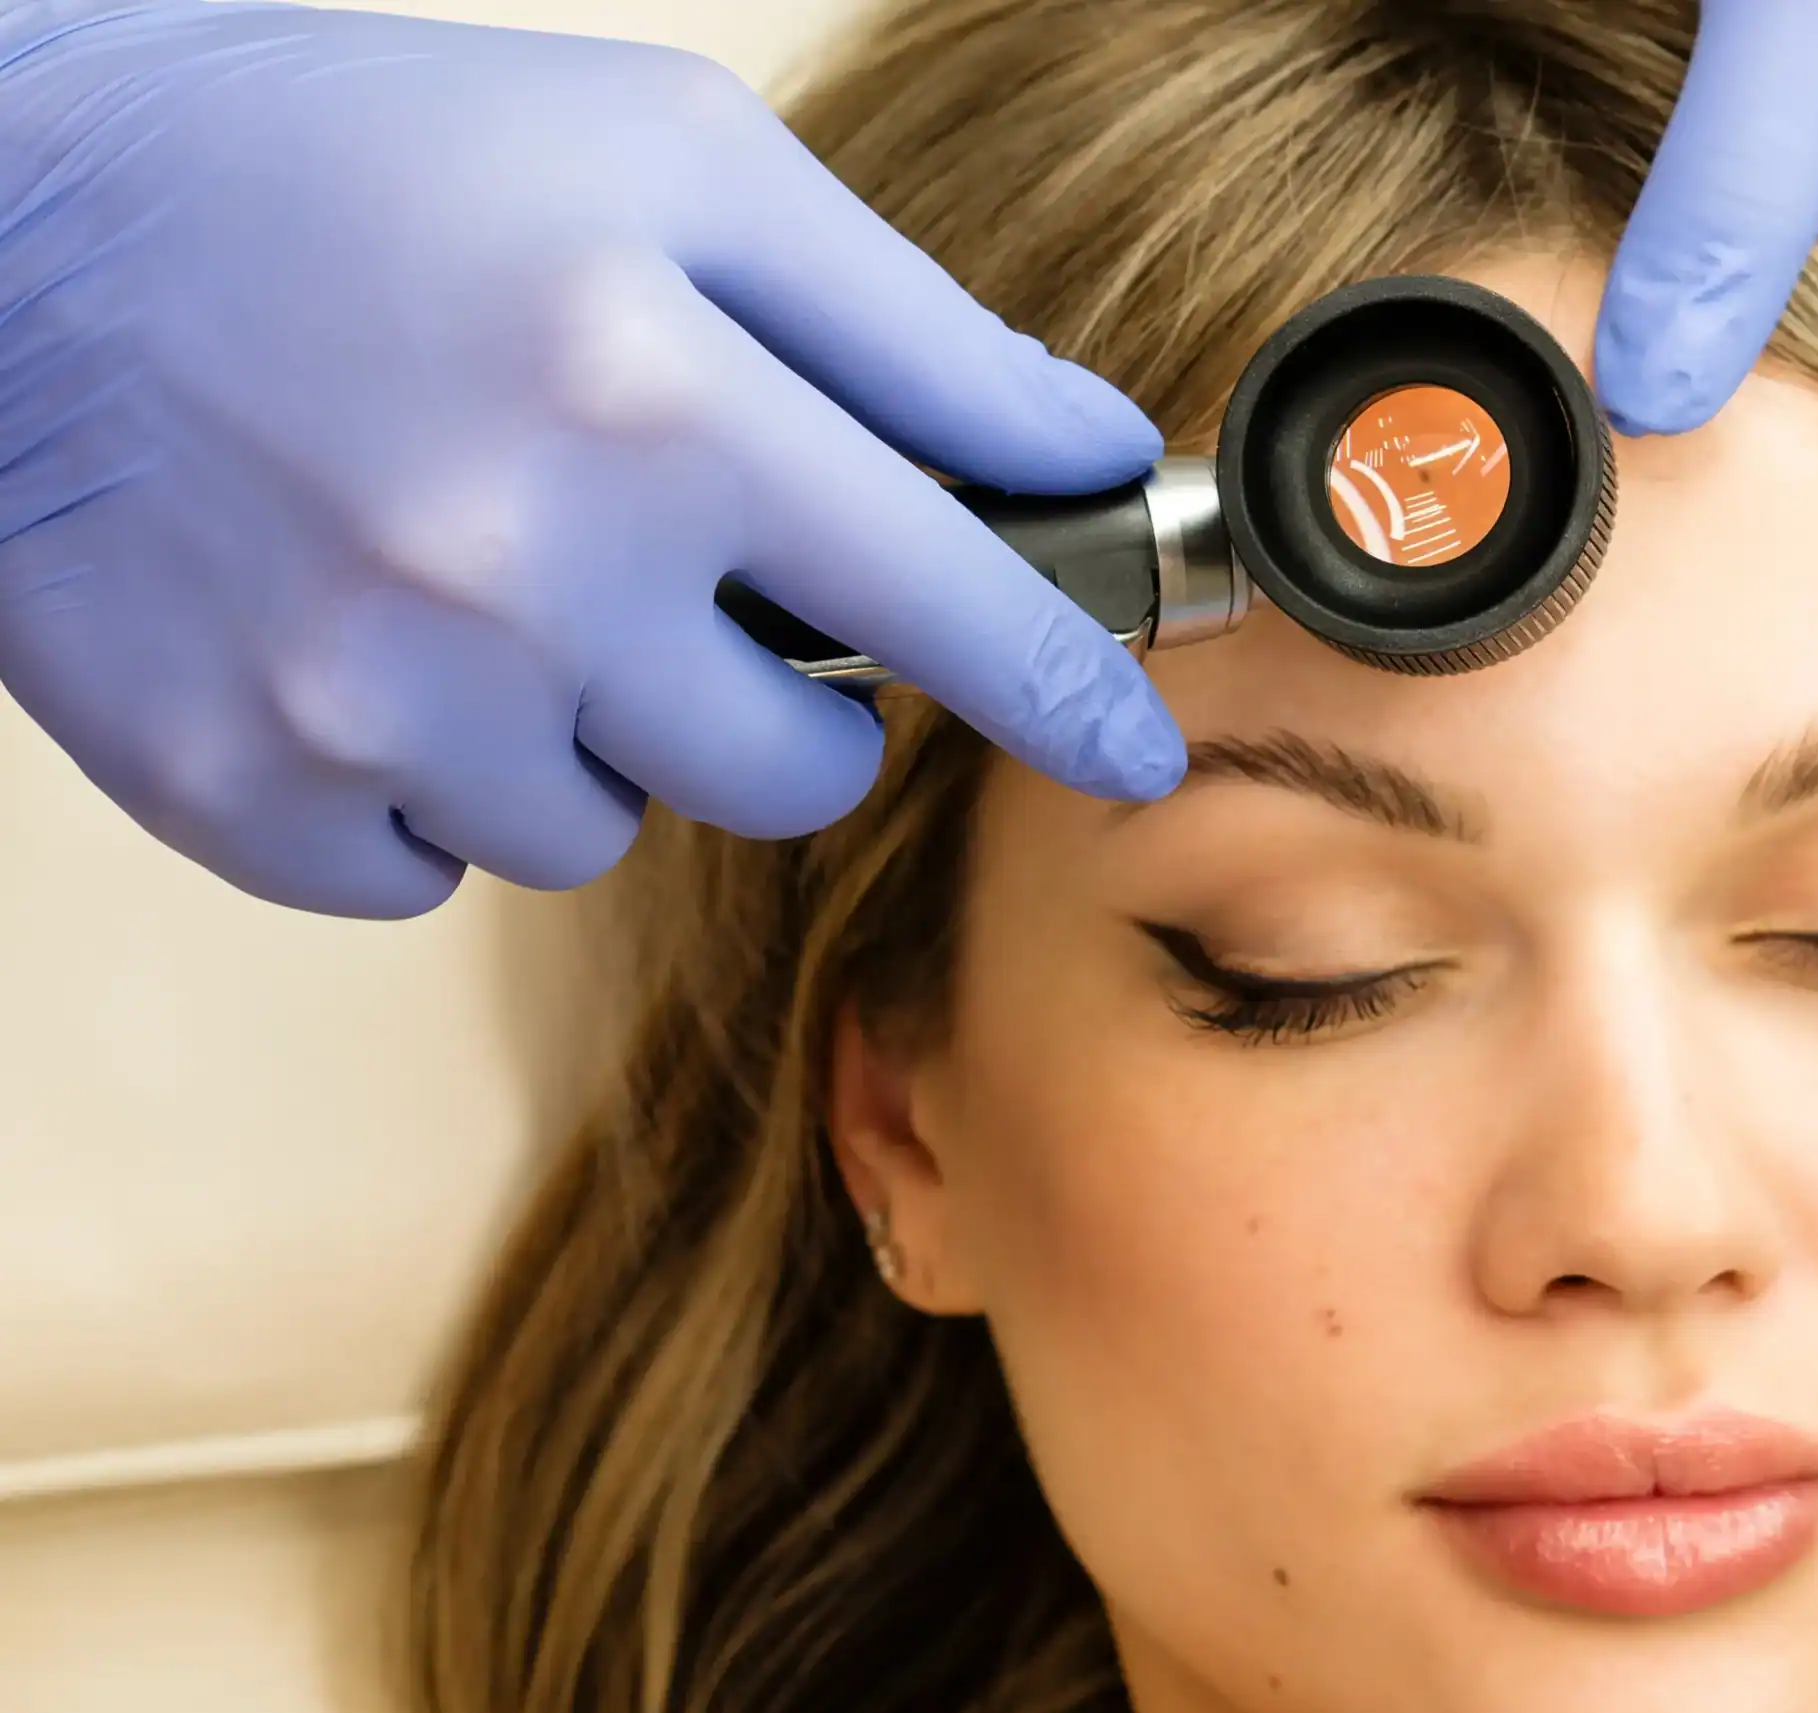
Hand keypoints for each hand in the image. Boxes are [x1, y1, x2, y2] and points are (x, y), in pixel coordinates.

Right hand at [0, 2, 1186, 916]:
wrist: (4, 213)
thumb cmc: (359, 165)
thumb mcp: (664, 163)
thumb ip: (907, 328)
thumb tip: (1082, 459)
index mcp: (656, 395)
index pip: (954, 607)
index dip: (1067, 691)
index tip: (1131, 749)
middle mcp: (525, 570)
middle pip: (788, 773)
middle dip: (780, 701)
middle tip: (686, 587)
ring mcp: (376, 705)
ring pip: (602, 830)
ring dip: (582, 728)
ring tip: (472, 569)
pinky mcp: (255, 793)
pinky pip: (435, 870)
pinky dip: (429, 780)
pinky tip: (363, 640)